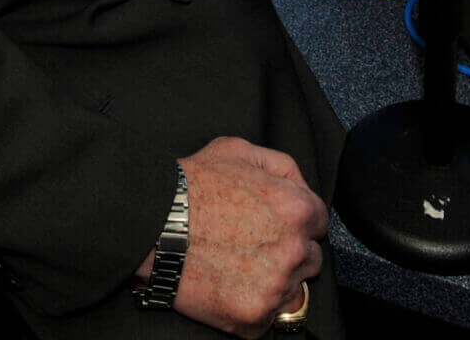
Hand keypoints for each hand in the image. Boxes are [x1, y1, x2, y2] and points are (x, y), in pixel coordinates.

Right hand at [135, 137, 325, 337]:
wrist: (150, 224)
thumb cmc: (191, 185)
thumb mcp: (240, 151)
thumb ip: (282, 167)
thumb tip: (301, 188)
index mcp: (297, 208)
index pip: (319, 223)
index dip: (296, 222)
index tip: (273, 226)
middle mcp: (293, 249)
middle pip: (310, 260)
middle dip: (288, 253)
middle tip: (252, 247)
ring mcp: (274, 286)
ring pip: (293, 292)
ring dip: (273, 283)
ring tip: (239, 269)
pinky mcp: (253, 316)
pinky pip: (266, 319)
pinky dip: (251, 308)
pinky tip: (228, 287)